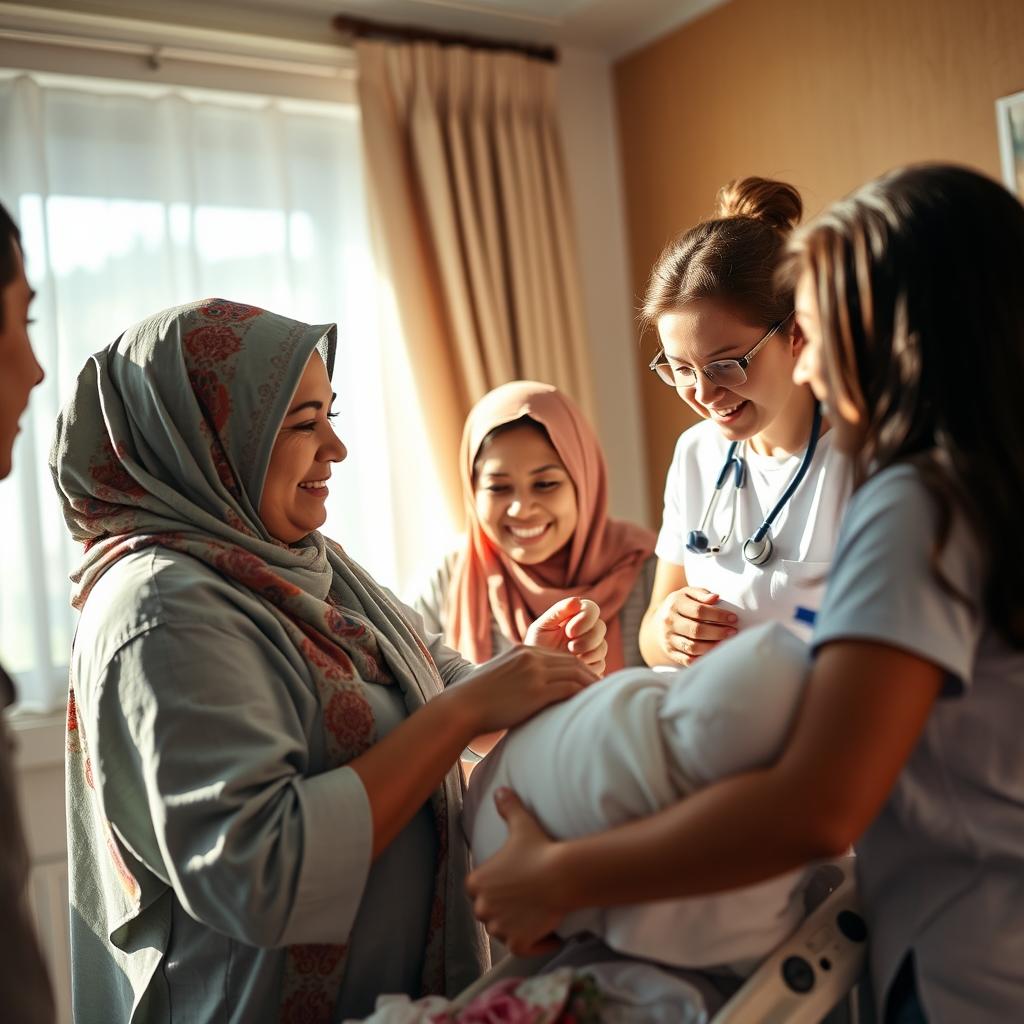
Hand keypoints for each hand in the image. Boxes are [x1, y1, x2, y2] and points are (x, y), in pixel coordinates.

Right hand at [451, 645, 596, 735]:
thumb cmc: (477, 700)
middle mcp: (531, 656)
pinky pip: (570, 688)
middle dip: (590, 676)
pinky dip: (584, 695)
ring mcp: (534, 671)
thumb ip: (518, 677)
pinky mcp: (536, 689)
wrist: (461, 707)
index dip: (578, 669)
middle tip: (605, 690)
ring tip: (604, 698)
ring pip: (575, 673)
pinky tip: (591, 705)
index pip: (560, 656)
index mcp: (522, 650)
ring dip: (592, 686)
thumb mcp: (500, 678)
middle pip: (572, 662)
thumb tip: (531, 693)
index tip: (588, 682)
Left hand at [466, 788, 565, 955]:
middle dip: (504, 909)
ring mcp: (499, 928)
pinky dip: (534, 944)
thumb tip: (501, 790)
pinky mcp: (517, 943)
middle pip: (490, 913)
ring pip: (503, 931)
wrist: (561, 874)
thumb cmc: (539, 848)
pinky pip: (522, 948)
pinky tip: (548, 934)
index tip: (514, 883)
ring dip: (516, 927)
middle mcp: (482, 908)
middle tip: (527, 899)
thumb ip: (508, 807)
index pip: (479, 890)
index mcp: (476, 882)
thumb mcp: (521, 824)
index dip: (497, 888)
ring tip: (535, 914)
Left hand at [525, 596, 607, 675]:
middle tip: (570, 646)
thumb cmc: (536, 645)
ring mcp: (591, 649)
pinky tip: (575, 667)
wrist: (534, 671)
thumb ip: (558, 611)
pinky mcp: (593, 666)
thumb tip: (577, 600)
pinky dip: (588, 665)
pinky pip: (600, 664)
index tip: (569, 631)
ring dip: (588, 652)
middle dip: (588, 638)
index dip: (587, 618)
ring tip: (570, 656)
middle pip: (601, 627)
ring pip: (602, 646)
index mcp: (575, 617)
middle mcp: (586, 631)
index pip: (592, 609)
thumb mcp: (542, 626)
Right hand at [654, 587, 736, 665]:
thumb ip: (702, 594)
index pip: (699, 611)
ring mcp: (669, 638)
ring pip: (692, 647)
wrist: (659, 621)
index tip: (733, 618)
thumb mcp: (688, 593)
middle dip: (718, 632)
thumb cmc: (681, 605)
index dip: (718, 615)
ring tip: (726, 644)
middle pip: (696, 630)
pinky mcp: (671, 652)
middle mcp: (669, 622)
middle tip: (733, 632)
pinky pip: (687, 660)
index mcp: (675, 604)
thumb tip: (716, 598)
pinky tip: (714, 655)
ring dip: (712, 647)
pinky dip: (702, 659)